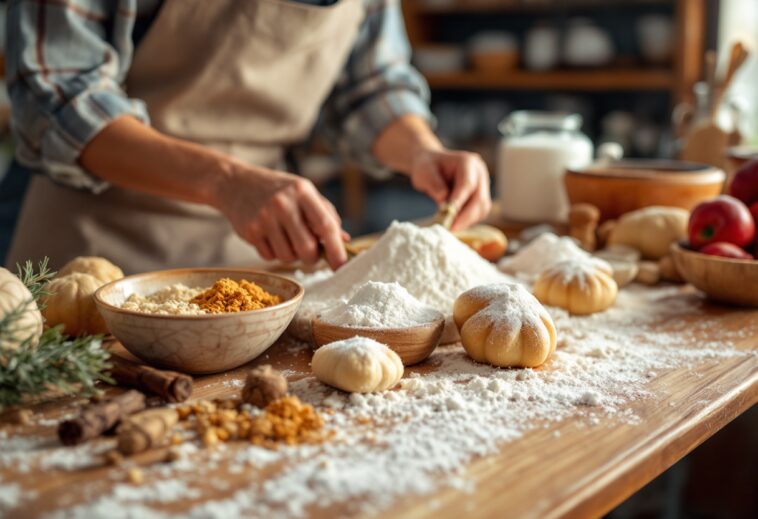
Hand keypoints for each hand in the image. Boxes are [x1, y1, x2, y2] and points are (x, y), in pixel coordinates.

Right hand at [213, 166, 347, 268]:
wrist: (235, 183)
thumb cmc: (278, 189)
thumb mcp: (304, 192)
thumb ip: (326, 214)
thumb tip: (345, 240)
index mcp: (302, 192)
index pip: (325, 225)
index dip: (337, 249)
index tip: (342, 266)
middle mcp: (283, 204)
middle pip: (307, 249)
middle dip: (313, 257)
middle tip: (311, 251)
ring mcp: (264, 218)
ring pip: (288, 257)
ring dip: (292, 255)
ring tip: (287, 238)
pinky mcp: (250, 231)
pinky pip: (270, 257)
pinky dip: (274, 253)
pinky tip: (270, 236)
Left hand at [409, 148, 491, 229]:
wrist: (431, 165)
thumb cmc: (427, 167)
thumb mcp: (424, 173)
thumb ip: (434, 185)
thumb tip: (444, 203)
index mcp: (467, 162)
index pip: (468, 184)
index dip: (460, 200)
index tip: (449, 214)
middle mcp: (479, 173)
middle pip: (479, 198)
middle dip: (465, 216)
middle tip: (450, 228)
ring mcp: (482, 185)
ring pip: (482, 208)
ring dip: (468, 220)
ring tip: (451, 228)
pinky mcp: (480, 197)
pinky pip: (479, 212)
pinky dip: (468, 220)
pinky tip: (455, 224)